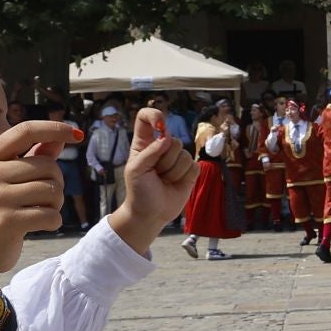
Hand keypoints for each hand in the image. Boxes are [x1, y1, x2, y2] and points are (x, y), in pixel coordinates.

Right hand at [0, 120, 80, 303]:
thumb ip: (34, 156)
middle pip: (48, 166)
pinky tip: (40, 225)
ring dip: (56, 204)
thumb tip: (61, 137)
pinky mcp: (7, 222)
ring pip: (53, 190)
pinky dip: (54, 222)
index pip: (25, 131)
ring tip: (38, 211)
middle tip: (43, 199)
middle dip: (56, 183)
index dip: (53, 128)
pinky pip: (51, 215)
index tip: (75, 133)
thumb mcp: (8, 179)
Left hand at [114, 107, 197, 248]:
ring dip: (173, 173)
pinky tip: (175, 184)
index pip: (146, 117)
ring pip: (184, 155)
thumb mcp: (136, 170)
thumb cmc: (139, 192)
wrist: (150, 214)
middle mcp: (162, 148)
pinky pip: (195, 166)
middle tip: (155, 174)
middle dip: (165, 161)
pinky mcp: (189, 171)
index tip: (160, 124)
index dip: (154, 115)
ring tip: (164, 181)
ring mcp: (176, 159)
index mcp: (144, 143)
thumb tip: (167, 139)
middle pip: (173, 140)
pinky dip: (185, 177)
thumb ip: (150, 152)